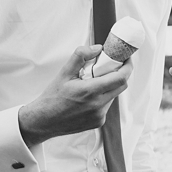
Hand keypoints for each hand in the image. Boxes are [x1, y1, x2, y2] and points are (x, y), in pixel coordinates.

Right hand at [18, 46, 132, 146]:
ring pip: (114, 95)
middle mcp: (97, 106)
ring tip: (95, 81)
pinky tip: (90, 95)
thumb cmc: (53, 98)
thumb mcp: (64, 72)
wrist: (44, 121)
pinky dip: (103, 97)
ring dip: (110, 86)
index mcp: (90, 92)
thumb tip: (98, 48)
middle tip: (111, 65)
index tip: (126, 58)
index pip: (120, 78)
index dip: (127, 66)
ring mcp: (99, 116)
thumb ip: (81, 56)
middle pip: (121, 86)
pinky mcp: (98, 123)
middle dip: (120, 73)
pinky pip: (107, 105)